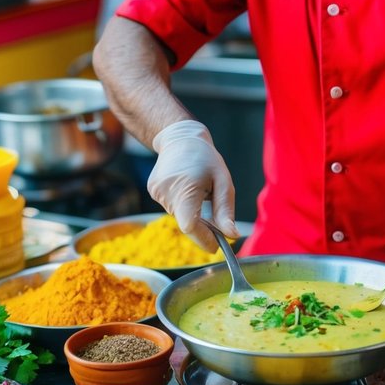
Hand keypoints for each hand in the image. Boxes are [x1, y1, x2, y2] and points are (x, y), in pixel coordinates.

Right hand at [147, 120, 237, 249]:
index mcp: (185, 187)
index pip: (190, 225)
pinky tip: (187, 188)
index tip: (217, 246)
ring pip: (179, 216)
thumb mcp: (223, 182)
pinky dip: (183, 205)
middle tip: (216, 221)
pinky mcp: (152, 191)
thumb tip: (232, 236)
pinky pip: (172, 207)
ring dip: (192, 213)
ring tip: (200, 192)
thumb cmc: (205, 158)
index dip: (204, 239)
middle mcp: (166, 191)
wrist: (180, 138)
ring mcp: (156, 192)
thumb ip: (226, 211)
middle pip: (185, 223)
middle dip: (202, 228)